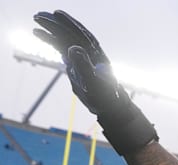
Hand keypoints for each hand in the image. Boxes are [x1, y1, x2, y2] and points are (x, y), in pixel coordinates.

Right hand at [32, 10, 157, 155]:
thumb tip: (73, 48)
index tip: (55, 14)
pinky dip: (52, 41)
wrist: (110, 106)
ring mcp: (83, 57)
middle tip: (38, 16)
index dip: (68, 23)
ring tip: (36, 24)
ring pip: (65, 39)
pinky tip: (42, 36)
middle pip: (70, 34)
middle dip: (55, 24)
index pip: (80, 34)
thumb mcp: (94, 82)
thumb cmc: (105, 96)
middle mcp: (89, 52)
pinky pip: (63, 48)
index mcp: (96, 53)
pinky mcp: (77, 63)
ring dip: (51, 31)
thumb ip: (83, 66)